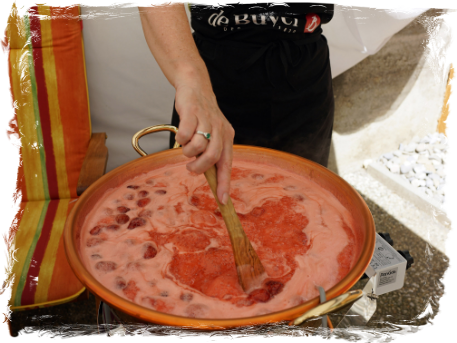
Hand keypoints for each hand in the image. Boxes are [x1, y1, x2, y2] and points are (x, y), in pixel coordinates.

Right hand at [174, 82, 233, 204]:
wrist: (195, 86)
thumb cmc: (202, 115)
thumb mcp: (212, 133)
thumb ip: (211, 151)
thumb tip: (208, 175)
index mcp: (227, 136)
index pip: (227, 164)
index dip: (224, 183)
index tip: (222, 200)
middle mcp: (220, 129)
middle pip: (213, 157)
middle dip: (200, 168)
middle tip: (191, 168)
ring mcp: (207, 120)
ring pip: (198, 145)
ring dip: (188, 152)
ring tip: (185, 148)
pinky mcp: (193, 111)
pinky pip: (185, 133)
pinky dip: (180, 138)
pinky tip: (180, 135)